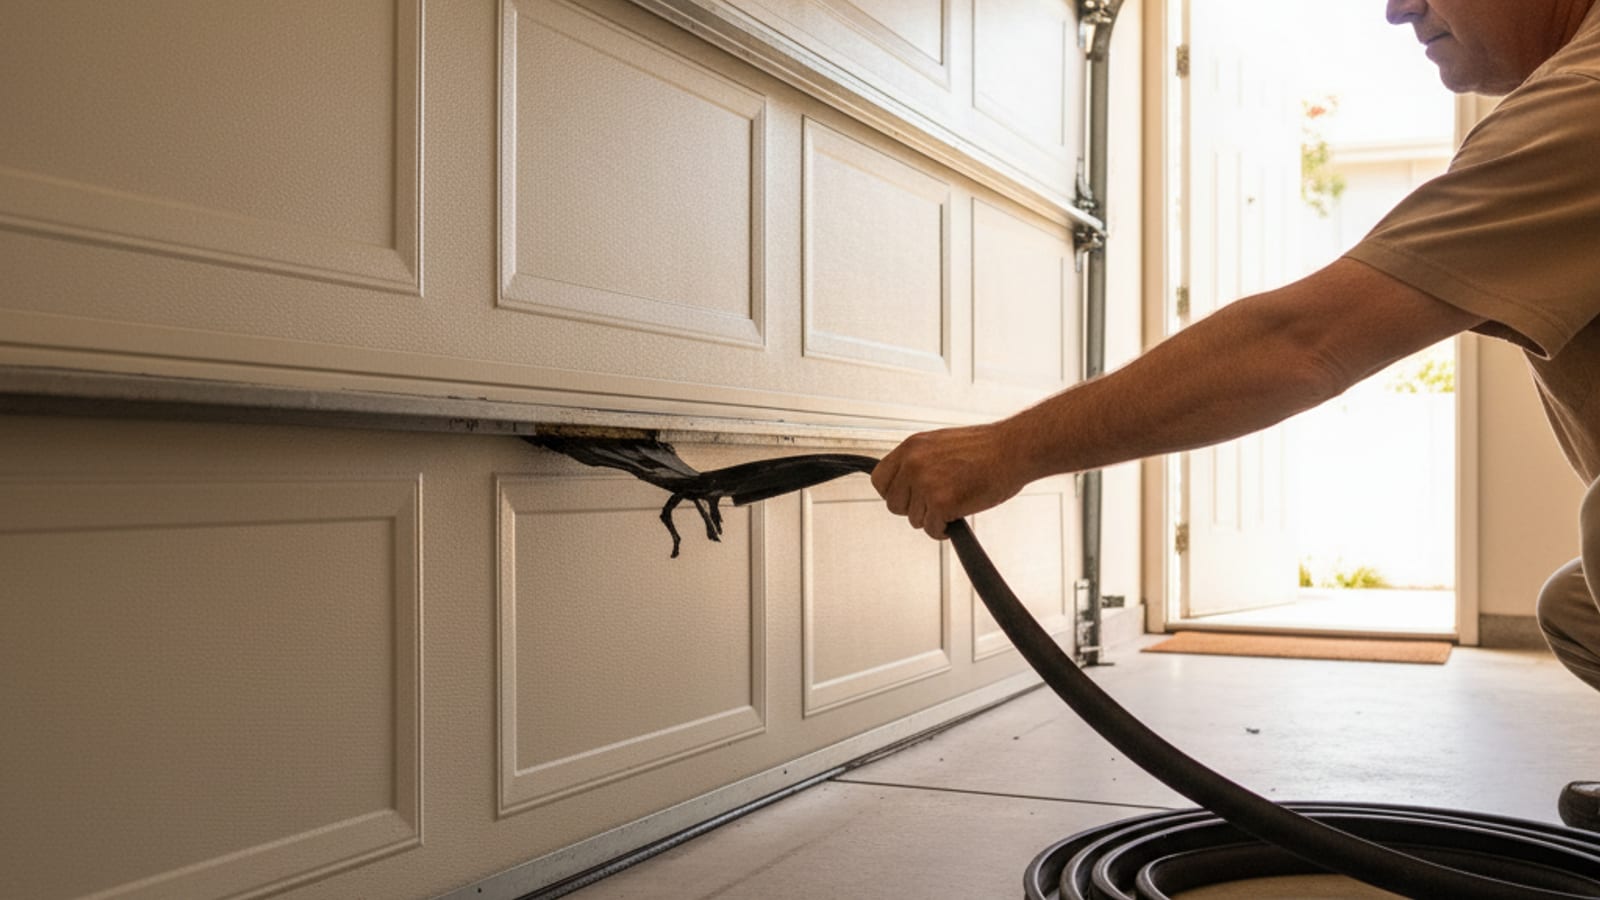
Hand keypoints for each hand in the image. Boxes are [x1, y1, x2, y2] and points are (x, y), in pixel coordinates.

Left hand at [871, 422, 1029, 538]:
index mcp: (911, 447)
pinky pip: (931, 530)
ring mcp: (925, 484)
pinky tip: (956, 518)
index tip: (908, 498)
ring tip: (954, 505)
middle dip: (914, 509)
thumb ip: (920, 461)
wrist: (1014, 449)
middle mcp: (913, 464)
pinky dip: (943, 530)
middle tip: (935, 505)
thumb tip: (906, 484)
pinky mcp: (941, 503)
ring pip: (914, 519)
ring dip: (933, 518)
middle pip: (893, 504)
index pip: (879, 480)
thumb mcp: (941, 444)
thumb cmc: (987, 448)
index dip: (894, 493)